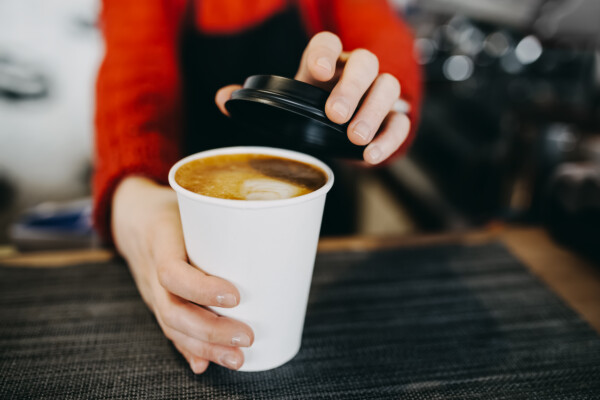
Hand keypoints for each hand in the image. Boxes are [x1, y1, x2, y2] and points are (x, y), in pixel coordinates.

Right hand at [111, 176, 253, 373]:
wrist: (131, 216)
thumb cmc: (172, 207)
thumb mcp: (191, 202)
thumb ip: (221, 217)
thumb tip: (269, 228)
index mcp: (160, 240)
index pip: (172, 272)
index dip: (202, 288)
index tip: (235, 296)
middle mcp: (150, 271)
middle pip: (173, 310)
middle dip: (211, 331)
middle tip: (247, 337)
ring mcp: (151, 291)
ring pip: (171, 326)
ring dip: (205, 347)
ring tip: (237, 359)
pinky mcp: (158, 301)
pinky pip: (170, 330)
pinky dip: (188, 349)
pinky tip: (205, 365)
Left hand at [215, 31, 410, 164]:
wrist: (339, 133)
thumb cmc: (311, 113)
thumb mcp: (285, 106)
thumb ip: (256, 101)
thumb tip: (223, 99)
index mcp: (326, 64)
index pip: (328, 44)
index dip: (324, 52)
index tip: (316, 71)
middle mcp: (355, 73)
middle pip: (365, 63)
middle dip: (351, 87)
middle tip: (335, 114)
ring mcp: (377, 94)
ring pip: (389, 87)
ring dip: (374, 111)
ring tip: (356, 137)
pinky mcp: (392, 119)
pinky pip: (401, 122)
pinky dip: (390, 138)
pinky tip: (371, 155)